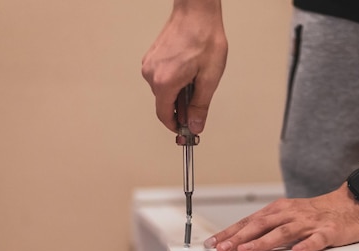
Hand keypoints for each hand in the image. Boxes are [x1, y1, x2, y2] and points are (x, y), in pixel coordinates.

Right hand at [141, 3, 227, 133]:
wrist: (197, 12)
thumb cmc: (204, 38)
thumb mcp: (209, 77)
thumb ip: (201, 105)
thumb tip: (195, 125)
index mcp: (165, 82)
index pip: (164, 115)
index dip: (176, 126)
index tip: (185, 130)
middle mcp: (152, 74)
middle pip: (164, 103)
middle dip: (180, 107)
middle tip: (198, 100)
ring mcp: (149, 65)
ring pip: (163, 91)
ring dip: (177, 92)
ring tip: (195, 77)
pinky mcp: (151, 58)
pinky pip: (160, 78)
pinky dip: (173, 81)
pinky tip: (187, 70)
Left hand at [203, 186, 358, 250]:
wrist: (351, 203)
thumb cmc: (315, 213)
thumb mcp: (286, 215)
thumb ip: (266, 227)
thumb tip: (238, 241)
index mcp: (278, 210)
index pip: (248, 222)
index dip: (229, 233)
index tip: (213, 243)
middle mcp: (290, 214)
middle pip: (260, 226)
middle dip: (239, 238)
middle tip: (222, 249)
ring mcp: (309, 223)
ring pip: (283, 232)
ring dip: (263, 242)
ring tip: (247, 250)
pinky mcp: (328, 231)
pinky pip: (317, 239)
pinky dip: (307, 245)